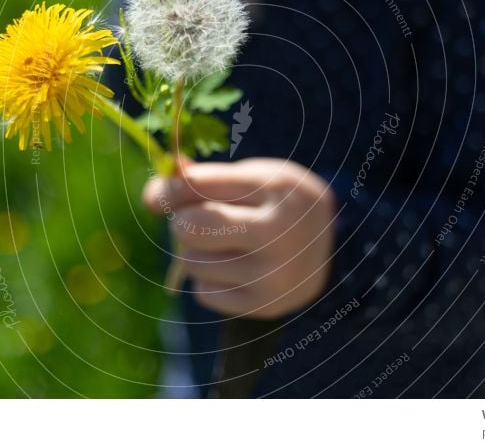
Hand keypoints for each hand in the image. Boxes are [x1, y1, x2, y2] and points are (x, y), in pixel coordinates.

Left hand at [143, 158, 335, 318]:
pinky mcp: (266, 306)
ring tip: (227, 245)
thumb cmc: (277, 202)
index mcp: (278, 187)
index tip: (166, 193)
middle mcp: (281, 233)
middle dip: (182, 222)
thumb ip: (201, 181)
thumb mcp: (251, 178)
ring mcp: (275, 274)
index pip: (198, 185)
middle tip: (197, 221)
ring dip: (196, 253)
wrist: (334, 246)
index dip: (170, 189)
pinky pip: (204, 294)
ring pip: (193, 263)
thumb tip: (151, 198)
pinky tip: (234, 269)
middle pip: (190, 228)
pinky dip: (209, 281)